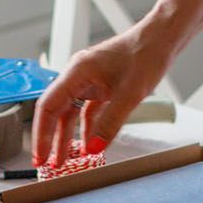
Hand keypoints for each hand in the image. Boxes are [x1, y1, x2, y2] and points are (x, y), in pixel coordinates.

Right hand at [31, 28, 173, 166]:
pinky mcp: (100, 86)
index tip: (40, 156)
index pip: (47, 107)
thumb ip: (109, 123)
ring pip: (69, 113)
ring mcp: (88, 81)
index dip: (41, 134)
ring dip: (67, 137)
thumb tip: (93, 148)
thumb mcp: (130, 95)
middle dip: (50, 139)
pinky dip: (85, 128)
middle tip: (47, 164)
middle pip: (55, 112)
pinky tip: (86, 143)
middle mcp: (78, 75)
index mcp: (77, 72)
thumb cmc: (146, 55)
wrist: (161, 39)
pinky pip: (85, 111)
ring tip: (63, 160)